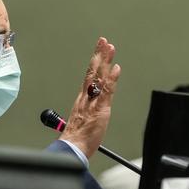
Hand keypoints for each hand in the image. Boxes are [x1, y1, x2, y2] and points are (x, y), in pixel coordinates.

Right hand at [59, 37, 120, 158]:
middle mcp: (86, 97)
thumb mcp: (82, 121)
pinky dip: (111, 79)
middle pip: (92, 71)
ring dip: (105, 61)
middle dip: (99, 55)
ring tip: (110, 47)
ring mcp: (93, 102)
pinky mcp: (100, 109)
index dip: (94, 62)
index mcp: (82, 99)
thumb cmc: (77, 138)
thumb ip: (86, 112)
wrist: (73, 147)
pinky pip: (107, 91)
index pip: (89, 76)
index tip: (99, 50)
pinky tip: (116, 68)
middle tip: (103, 41)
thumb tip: (87, 110)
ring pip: (99, 77)